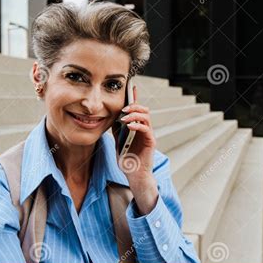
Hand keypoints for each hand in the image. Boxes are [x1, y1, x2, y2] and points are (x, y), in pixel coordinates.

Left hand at [113, 85, 158, 213]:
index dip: (135, 98)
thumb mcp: (119, 141)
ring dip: (134, 114)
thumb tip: (112, 117)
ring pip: (146, 116)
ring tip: (124, 117)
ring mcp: (149, 134)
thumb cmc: (127, 159)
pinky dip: (137, 124)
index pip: (137, 109)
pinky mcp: (151, 141)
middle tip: (123, 108)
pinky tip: (128, 126)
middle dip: (134, 105)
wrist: (134, 175)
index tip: (131, 87)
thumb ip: (117, 129)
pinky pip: (146, 128)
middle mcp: (145, 129)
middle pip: (144, 109)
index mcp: (138, 127)